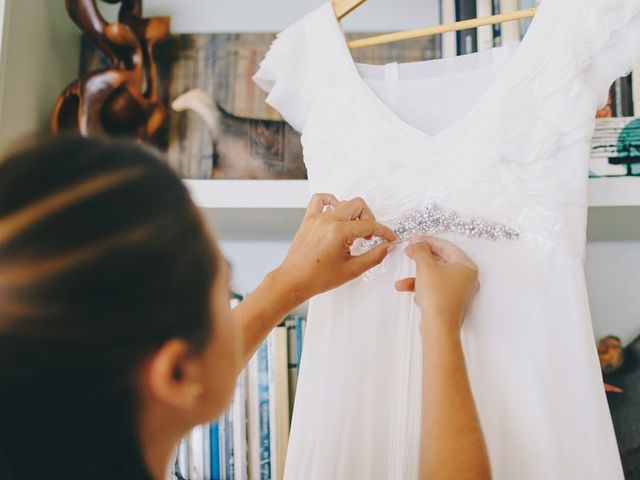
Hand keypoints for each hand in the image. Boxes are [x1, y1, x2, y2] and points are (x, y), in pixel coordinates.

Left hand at [274, 194, 396, 301]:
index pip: (369, 226)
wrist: (294, 281)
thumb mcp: (352, 270)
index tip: (389, 238)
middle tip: (370, 236)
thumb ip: (374, 257)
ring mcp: (316, 218)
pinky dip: (331, 201)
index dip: (383, 232)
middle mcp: (327, 220)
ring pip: (342, 202)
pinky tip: (337, 213)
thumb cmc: (317, 278)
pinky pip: (320, 200)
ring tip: (354, 228)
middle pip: (358, 206)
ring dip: (353, 212)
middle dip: (370, 219)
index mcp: (339, 232)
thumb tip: (387, 247)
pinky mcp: (308, 220)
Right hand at [395, 236, 478, 332]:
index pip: (446, 246)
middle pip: (441, 260)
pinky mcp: (450, 302)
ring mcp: (459, 291)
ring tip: (403, 280)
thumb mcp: (426, 267)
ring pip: (435, 276)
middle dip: (422, 258)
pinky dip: (422, 288)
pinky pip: (435, 289)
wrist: (439, 327)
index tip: (414, 240)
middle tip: (409, 252)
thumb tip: (417, 242)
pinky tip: (410, 292)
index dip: (428, 241)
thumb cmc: (438, 297)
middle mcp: (466, 278)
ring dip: (417, 276)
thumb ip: (420, 250)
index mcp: (466, 266)